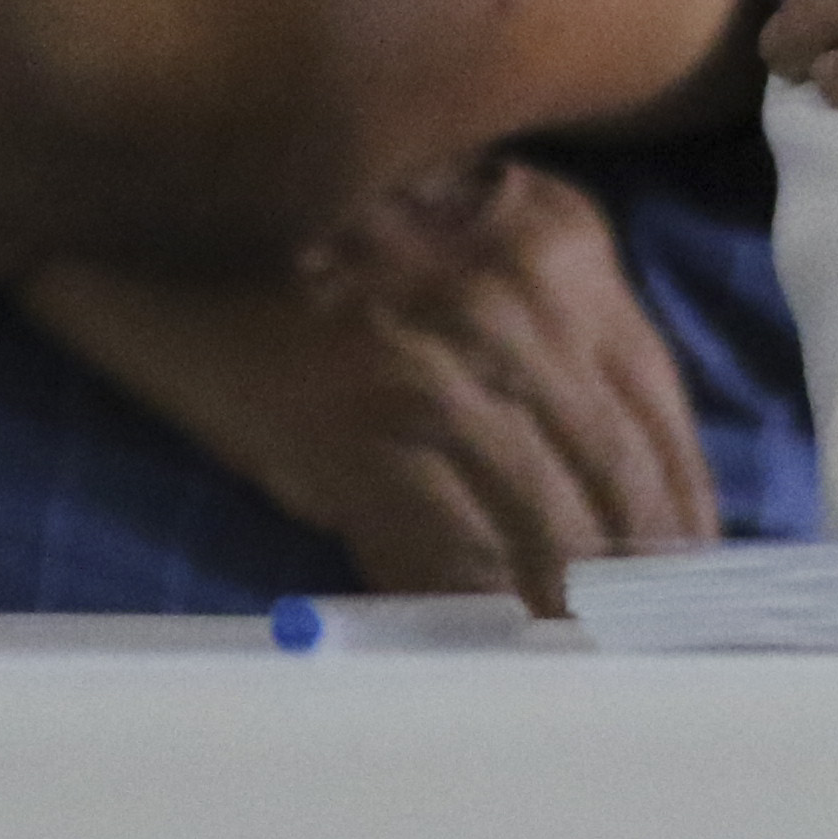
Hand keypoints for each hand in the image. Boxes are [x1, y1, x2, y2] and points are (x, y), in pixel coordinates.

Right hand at [11, 157, 718, 613]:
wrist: (139, 154)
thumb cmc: (290, 209)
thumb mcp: (455, 224)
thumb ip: (534, 316)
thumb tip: (586, 459)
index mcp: (564, 246)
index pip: (662, 414)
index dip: (687, 519)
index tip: (697, 593)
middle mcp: (529, 300)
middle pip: (626, 483)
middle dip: (648, 589)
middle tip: (654, 664)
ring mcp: (447, 361)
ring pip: (550, 530)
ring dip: (570, 624)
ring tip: (580, 684)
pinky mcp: (361, 420)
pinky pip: (447, 553)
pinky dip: (474, 620)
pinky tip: (487, 661)